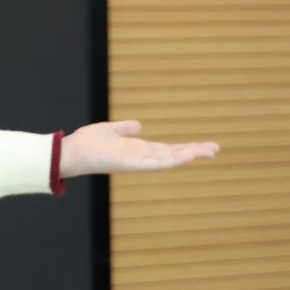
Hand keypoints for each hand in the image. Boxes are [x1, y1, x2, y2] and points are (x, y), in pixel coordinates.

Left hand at [59, 120, 218, 177]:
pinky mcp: (132, 164)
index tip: (205, 145)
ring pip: (170, 159)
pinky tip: (187, 156)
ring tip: (209, 151)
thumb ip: (125, 129)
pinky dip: (172, 160)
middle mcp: (142, 157)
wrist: (72, 152)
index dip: (186, 147)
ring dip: (189, 155)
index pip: (168, 149)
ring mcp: (139, 162)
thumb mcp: (111, 131)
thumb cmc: (88, 144)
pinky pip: (156, 162)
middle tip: (216, 148)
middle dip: (195, 151)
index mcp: (139, 150)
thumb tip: (139, 125)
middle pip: (174, 154)